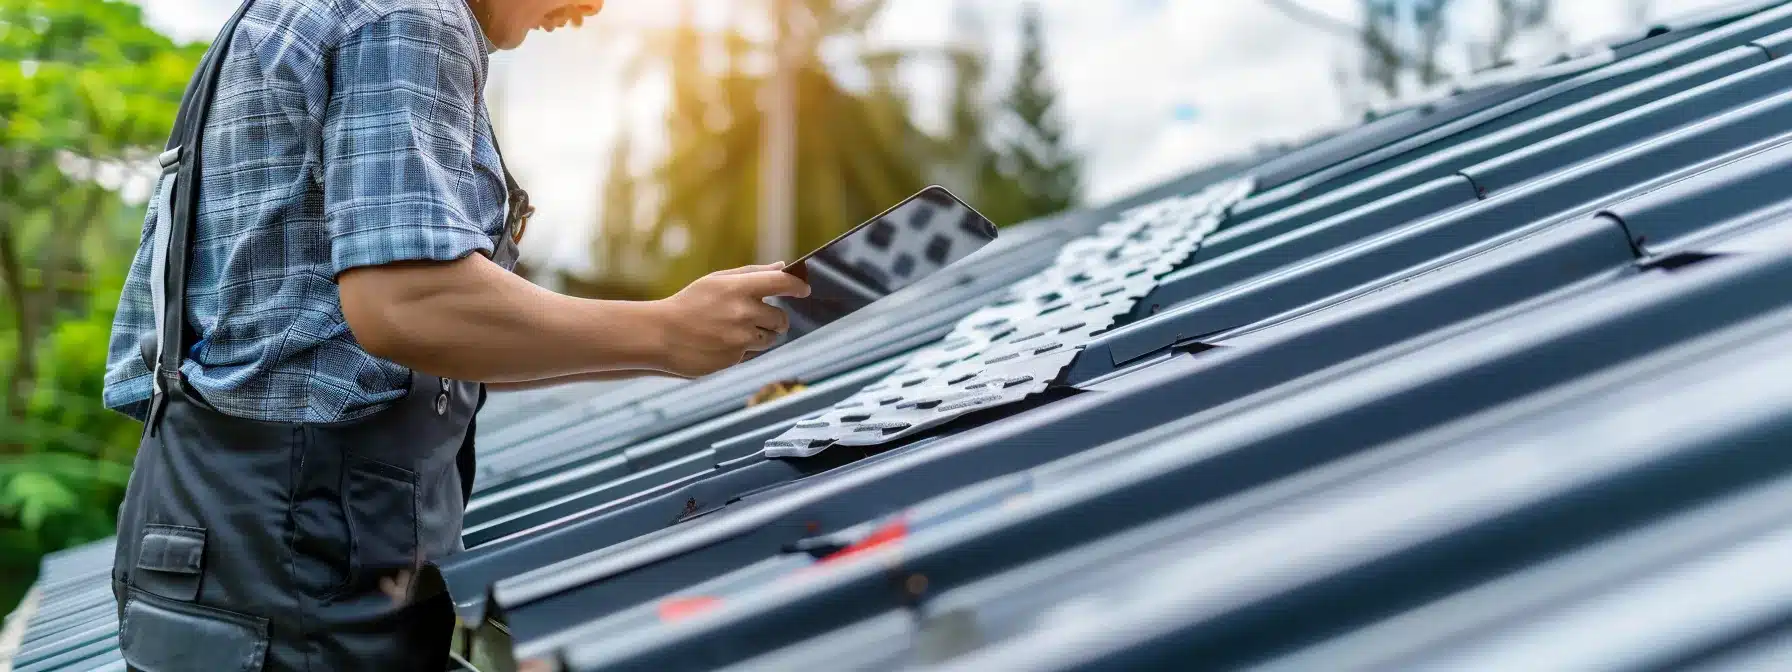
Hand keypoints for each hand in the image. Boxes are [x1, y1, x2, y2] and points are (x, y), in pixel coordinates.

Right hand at [650, 262, 810, 376]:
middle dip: (777, 319)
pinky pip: (752, 353)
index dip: (797, 286)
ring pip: (770, 338)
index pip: (781, 283)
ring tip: (736, 331)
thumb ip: (752, 273)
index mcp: (738, 288)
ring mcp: (740, 337)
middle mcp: (743, 313)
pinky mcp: (734, 357)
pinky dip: (743, 349)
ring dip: (762, 335)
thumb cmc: (689, 304)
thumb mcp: (716, 281)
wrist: (660, 335)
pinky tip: (722, 343)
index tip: (804, 290)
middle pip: (781, 318)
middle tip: (762, 318)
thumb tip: (783, 266)